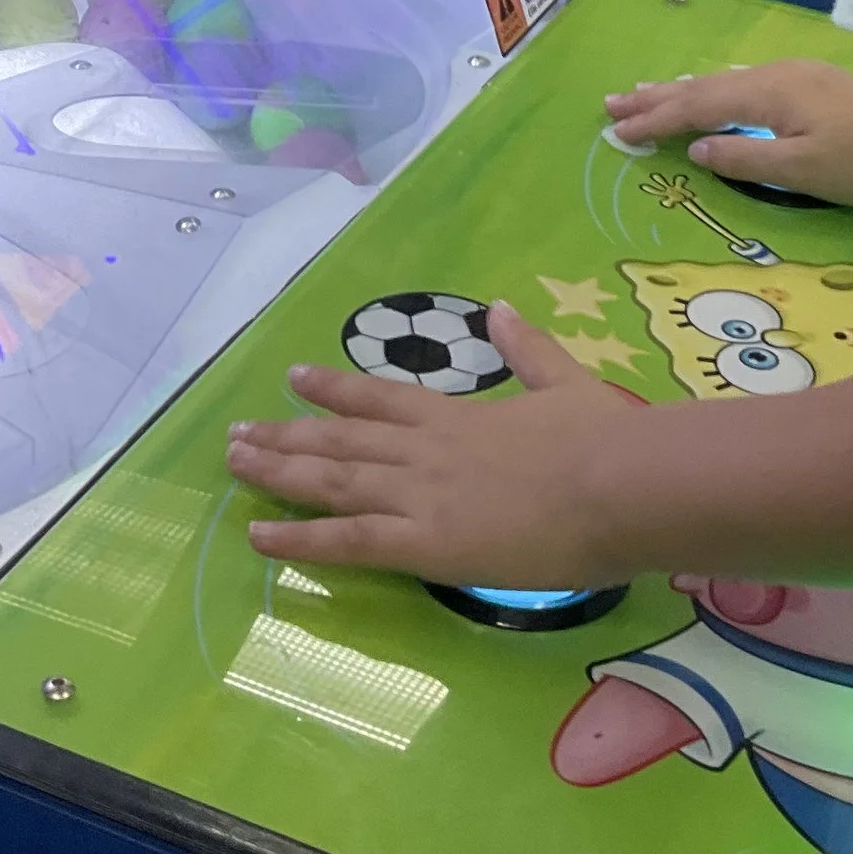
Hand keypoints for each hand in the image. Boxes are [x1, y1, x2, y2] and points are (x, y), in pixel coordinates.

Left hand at [227, 303, 641, 583]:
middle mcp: (425, 451)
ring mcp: (420, 496)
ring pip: (331, 481)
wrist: (621, 483)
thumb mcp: (566, 382)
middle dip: (285, 435)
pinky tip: (257, 536)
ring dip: (277, 472)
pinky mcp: (426, 544)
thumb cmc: (604, 438)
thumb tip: (503, 309)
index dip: (333, 390)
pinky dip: (300, 538)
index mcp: (457, 417)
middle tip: (234, 433)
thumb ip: (529, 349)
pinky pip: (349, 542)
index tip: (293, 378)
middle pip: (339, 440)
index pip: (380, 399)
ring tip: (232, 465)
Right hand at [604, 58, 852, 204]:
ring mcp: (793, 75)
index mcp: (767, 93)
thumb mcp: (801, 172)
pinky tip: (706, 95)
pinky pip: (742, 84)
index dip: (655, 119)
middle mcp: (774, 74)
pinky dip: (711, 91)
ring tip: (643, 93)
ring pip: (722, 81)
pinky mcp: (808, 83)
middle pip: (703, 85)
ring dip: (680, 90)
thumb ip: (744, 158)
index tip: (616, 131)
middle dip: (656, 95)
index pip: (697, 105)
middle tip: (611, 103)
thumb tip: (695, 147)